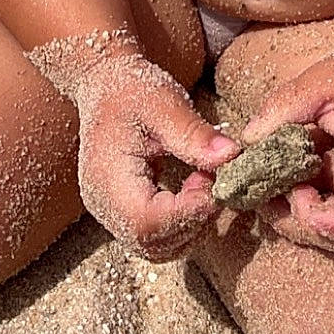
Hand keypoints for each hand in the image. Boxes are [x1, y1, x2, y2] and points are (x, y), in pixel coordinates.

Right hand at [71, 47, 235, 261]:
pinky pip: (154, 238)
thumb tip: (231, 157)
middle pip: (152, 243)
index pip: (146, 222)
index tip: (214, 186)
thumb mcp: (164, 101)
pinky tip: (193, 189)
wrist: (104, 84)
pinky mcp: (121, 213)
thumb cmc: (132, 89)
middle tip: (212, 180)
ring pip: (156, 248)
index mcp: (107, 177)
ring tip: (203, 181)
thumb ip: (193, 132)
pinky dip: (182, 224)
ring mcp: (109, 213)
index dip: (187, 214)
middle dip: (194, 222)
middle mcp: (103, 204)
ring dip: (191, 226)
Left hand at [240, 39, 333, 256]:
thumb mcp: (318, 82)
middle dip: (303, 228)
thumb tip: (247, 144)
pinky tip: (288, 182)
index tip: (297, 191)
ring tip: (274, 189)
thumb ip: (281, 110)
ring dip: (303, 223)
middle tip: (270, 194)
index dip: (326, 222)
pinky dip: (308, 210)